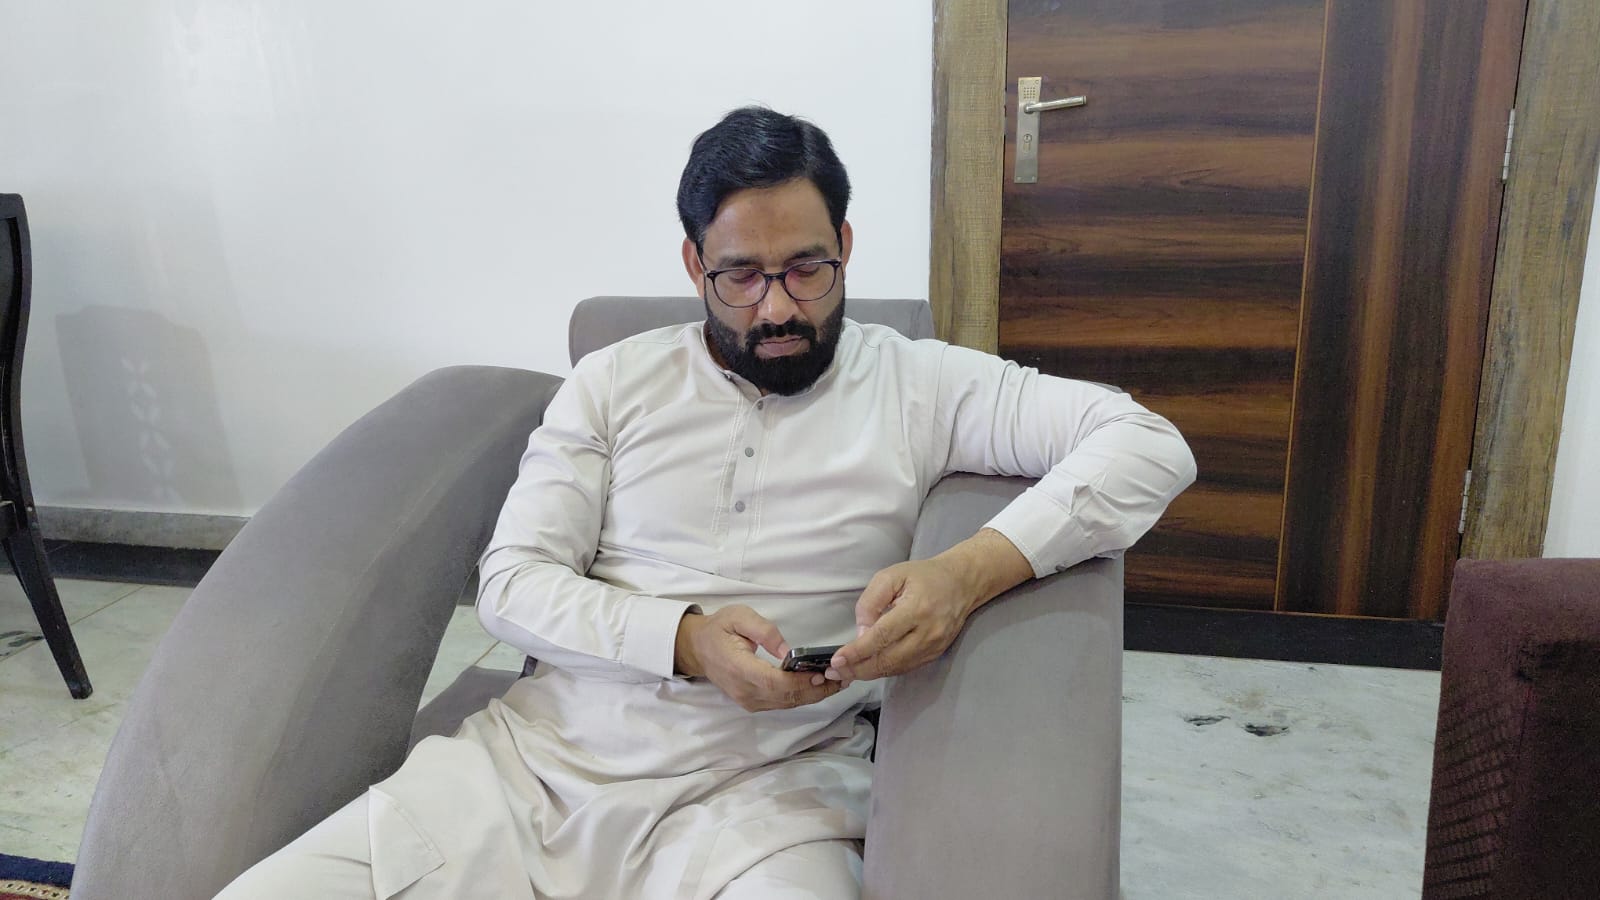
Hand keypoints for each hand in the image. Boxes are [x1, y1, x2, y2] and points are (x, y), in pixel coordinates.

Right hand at [675, 605, 844, 711]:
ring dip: (813, 695)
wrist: (697, 648)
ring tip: (837, 682)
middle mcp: (744, 690)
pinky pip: (782, 704)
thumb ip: (763, 630)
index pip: (773, 682)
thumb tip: (786, 650)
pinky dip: (802, 696)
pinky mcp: (753, 703)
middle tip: (843, 677)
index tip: (822, 674)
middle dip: (816, 690)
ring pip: (787, 704)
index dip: (800, 682)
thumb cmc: (719, 628)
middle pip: (785, 697)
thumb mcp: (739, 616)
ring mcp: (748, 700)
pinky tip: (819, 686)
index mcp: (739, 668)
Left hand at [828, 529, 1033, 683]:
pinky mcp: (935, 654)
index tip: (837, 660)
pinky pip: (905, 668)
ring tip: (845, 673)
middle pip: (888, 659)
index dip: (857, 651)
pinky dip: (884, 670)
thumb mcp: (891, 576)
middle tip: (834, 672)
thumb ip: (871, 602)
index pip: (882, 637)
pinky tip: (868, 668)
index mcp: (916, 609)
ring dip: (869, 673)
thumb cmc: (923, 576)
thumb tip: (860, 633)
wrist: (962, 583)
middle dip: (858, 668)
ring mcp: (933, 647)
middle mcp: (927, 633)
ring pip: (895, 668)